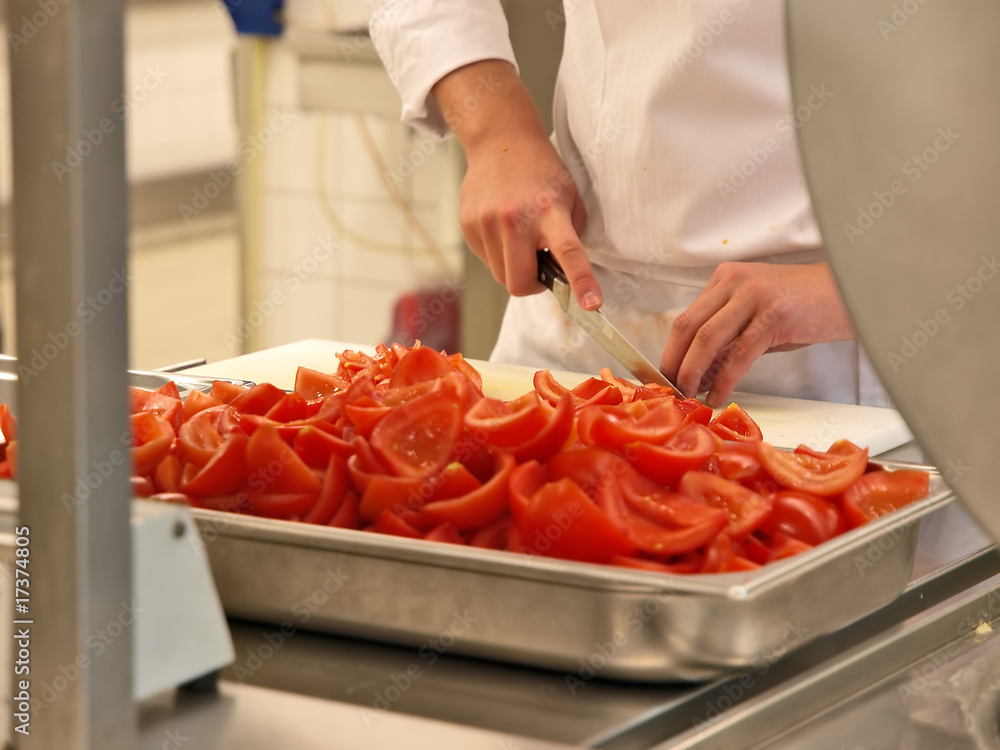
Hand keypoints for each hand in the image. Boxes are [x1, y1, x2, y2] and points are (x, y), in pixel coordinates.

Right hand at [432, 60, 601, 309]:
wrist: (501, 140)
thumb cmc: (542, 171)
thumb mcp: (569, 197)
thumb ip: (571, 235)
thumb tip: (563, 273)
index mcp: (549, 211)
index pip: (568, 252)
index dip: (580, 282)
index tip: (591, 304)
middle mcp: (515, 218)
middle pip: (520, 282)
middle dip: (532, 285)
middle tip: (540, 266)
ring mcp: (487, 221)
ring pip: (500, 275)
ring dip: (514, 267)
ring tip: (520, 237)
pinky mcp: (468, 223)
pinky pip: (486, 259)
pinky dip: (497, 253)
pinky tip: (502, 227)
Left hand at [659, 262, 855, 406]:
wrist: (854, 292)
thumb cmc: (808, 307)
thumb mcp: (759, 315)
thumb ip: (730, 337)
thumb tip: (701, 371)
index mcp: (726, 278)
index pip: (686, 317)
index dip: (672, 350)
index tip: (665, 376)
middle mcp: (734, 282)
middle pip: (688, 326)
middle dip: (674, 363)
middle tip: (669, 390)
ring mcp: (753, 295)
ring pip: (707, 339)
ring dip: (693, 372)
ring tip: (689, 395)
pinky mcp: (773, 315)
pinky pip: (739, 353)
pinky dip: (725, 379)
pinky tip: (719, 395)